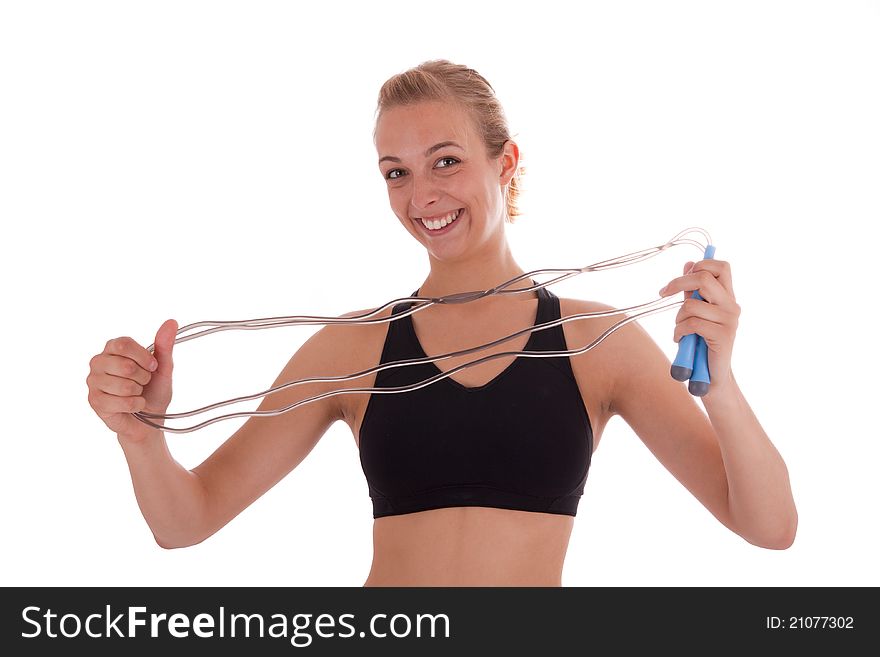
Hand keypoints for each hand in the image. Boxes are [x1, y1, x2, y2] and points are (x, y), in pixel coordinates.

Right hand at [86, 319, 177, 442]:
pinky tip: (132, 406)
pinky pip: (123, 402)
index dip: (143, 357)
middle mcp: (98, 362)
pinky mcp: (94, 402)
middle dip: (143, 377)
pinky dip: (136, 405)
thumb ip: (164, 345)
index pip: (123, 344)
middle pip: (125, 366)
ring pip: (124, 386)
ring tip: (136, 393)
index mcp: (112, 349)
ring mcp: (93, 382)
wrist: (149, 419)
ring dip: (139, 392)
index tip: (152, 366)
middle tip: (143, 382)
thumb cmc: (153, 391)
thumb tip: (171, 322)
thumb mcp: (162, 367)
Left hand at [658, 260, 740, 388]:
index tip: (682, 276)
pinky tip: (680, 339)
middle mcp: (731, 305)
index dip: (700, 264)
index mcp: (728, 297)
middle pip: (704, 278)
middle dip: (678, 283)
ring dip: (677, 318)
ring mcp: (729, 320)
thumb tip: (688, 264)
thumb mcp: (697, 313)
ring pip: (691, 304)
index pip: (721, 267)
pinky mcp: (722, 335)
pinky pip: (691, 324)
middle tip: (663, 293)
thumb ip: (693, 291)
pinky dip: (679, 331)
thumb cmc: (702, 344)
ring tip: (680, 330)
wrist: (713, 376)